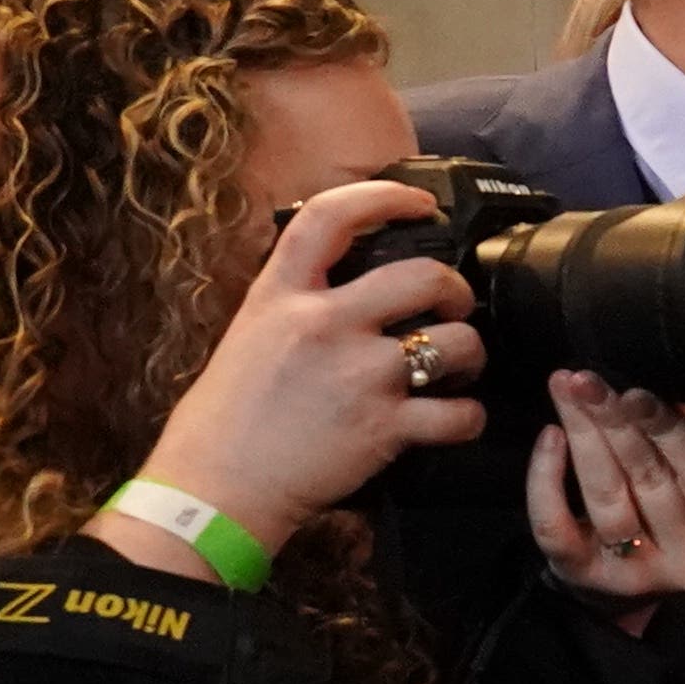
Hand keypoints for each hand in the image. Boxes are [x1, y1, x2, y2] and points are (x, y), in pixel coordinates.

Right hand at [92, 177, 474, 575]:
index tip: (420, 204)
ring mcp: (358, 374)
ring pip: (457, 343)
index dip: (385, 197)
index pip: (331, 218)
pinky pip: (461, 413)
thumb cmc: (227, 416)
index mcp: (280, 295)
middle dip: (456, 291)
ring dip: (470, 355)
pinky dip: (468, 417)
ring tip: (455, 369)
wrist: (214, 486)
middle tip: (452, 310)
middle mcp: (323, 324)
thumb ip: (299, 303)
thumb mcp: (250, 333)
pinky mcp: (384, 426)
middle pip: (424, 276)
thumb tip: (346, 284)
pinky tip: (452, 418)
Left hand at [526, 373, 684, 627]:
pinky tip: (551, 436)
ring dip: (583, 435)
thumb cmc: (664, 525)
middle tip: (588, 380)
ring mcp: (631, 572)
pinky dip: (546, 478)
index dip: (670, 432)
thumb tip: (670, 405)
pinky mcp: (581, 574)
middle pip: (649, 479)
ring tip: (567, 390)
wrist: (620, 593)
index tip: (637, 393)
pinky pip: (556, 524)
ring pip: (605, 495)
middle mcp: (684, 560)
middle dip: (616, 422)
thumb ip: (683, 454)